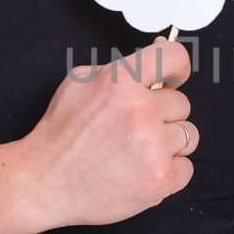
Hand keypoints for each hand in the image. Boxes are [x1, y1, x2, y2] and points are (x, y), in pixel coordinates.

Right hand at [15, 39, 197, 227]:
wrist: (45, 183)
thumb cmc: (61, 134)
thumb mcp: (80, 82)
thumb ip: (122, 68)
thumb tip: (159, 50)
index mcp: (120, 80)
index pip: (174, 58)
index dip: (177, 68)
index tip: (174, 78)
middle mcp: (140, 110)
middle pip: (181, 104)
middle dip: (161, 115)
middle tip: (132, 129)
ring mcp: (153, 146)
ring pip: (188, 135)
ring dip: (167, 143)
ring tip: (136, 151)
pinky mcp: (160, 178)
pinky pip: (186, 168)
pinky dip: (168, 172)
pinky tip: (140, 171)